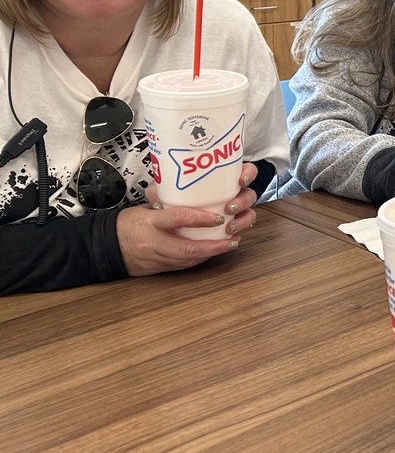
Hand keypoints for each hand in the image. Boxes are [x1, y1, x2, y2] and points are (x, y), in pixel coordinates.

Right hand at [119, 163, 258, 276]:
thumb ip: (164, 200)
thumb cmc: (127, 223)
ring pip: (188, 260)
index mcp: (149, 222)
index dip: (199, 219)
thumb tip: (188, 183)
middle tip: (232, 238)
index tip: (217, 217)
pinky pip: (183, 266)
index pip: (176, 219)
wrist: (104, 247)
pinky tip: (213, 252)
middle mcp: (154, 242)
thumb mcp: (144, 207)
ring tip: (230, 245)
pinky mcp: (159, 269)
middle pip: (187, 248)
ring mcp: (156, 259)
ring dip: (211, 254)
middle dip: (213, 246)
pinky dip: (201, 259)